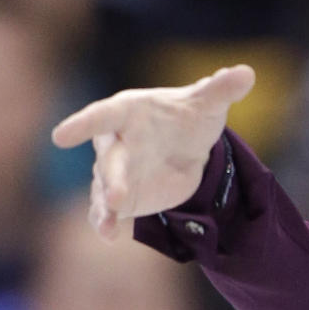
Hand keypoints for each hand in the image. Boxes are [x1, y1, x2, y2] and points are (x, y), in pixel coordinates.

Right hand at [51, 64, 255, 239]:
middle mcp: (116, 142)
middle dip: (110, 178)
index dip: (83, 124)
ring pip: (102, 189)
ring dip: (105, 206)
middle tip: (115, 196)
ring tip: (108, 222)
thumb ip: (222, 89)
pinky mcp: (122, 197)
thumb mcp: (208, 103)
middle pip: (108, 161)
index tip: (62, 136)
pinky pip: (107, 210)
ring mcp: (116, 172)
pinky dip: (105, 222)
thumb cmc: (188, 115)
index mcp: (128, 111)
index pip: (103, 115)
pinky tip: (109, 235)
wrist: (187, 146)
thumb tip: (246, 74)